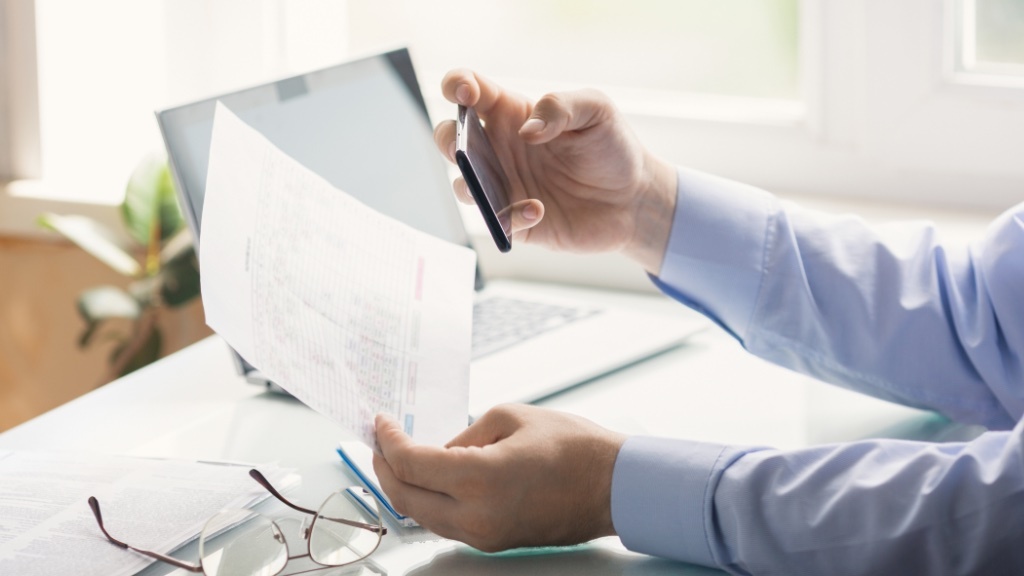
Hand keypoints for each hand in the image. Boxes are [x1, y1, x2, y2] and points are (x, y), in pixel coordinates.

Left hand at [372, 404, 626, 551]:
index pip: (410, 463)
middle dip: (384, 466)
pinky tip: (428, 478)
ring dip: (403, 486)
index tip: (381, 423)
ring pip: (421, 516)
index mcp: (479, 478)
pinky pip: (445, 523)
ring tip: (397, 458)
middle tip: (379, 441)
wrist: (614, 487)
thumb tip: (441, 449)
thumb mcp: (512, 418)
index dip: (387, 440)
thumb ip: (466, 434)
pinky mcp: (492, 541)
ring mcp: (483, 535)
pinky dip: (427, 500)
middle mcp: (476, 515)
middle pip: (404, 496)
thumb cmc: (576, 448)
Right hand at [434, 69, 677, 273]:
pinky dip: (509, 217)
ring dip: (472, 185)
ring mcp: (504, 185)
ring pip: (462, 184)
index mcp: (513, 113)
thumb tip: (527, 130)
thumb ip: (560, 106)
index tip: (464, 93)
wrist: (634, 199)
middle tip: (464, 147)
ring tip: (501, 187)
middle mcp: (501, 148)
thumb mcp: (597, 111)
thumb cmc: (612, 147)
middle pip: (449, 138)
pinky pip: (495, 221)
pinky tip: (538, 209)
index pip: (470, 91)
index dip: (457, 86)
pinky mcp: (515, 220)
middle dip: (446, 139)